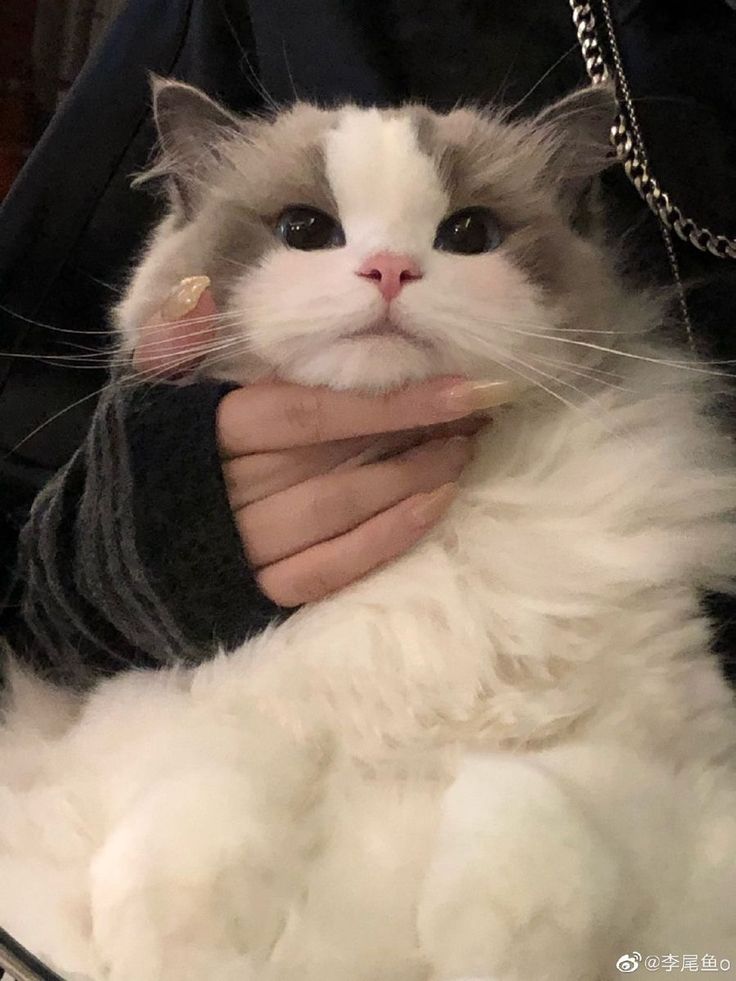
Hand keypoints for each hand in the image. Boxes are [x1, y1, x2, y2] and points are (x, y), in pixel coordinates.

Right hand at [136, 280, 514, 605]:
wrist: (110, 561)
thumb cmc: (151, 459)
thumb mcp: (152, 393)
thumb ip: (177, 342)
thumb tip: (197, 291)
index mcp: (209, 430)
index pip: (313, 412)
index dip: (390, 402)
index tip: (462, 387)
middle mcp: (231, 489)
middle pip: (341, 459)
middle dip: (418, 435)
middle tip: (479, 413)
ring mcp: (246, 548)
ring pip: (345, 511)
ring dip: (414, 480)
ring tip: (465, 450)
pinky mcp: (262, 594)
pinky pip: (334, 569)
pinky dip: (387, 539)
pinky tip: (435, 506)